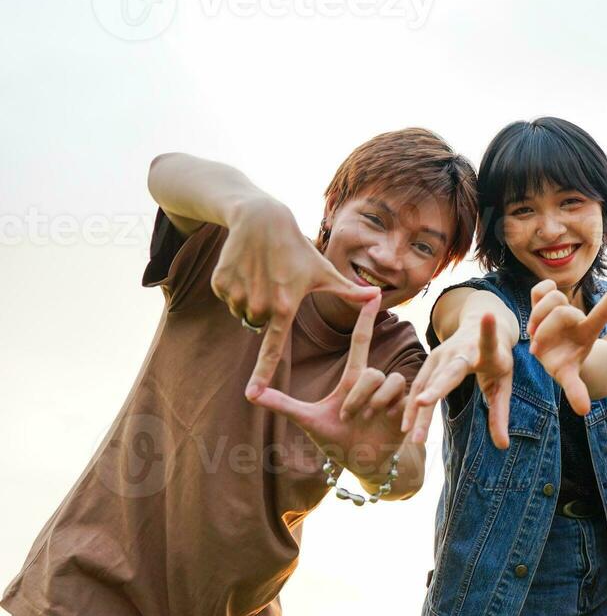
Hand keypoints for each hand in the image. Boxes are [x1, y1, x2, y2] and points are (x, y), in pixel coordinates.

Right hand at [213, 200, 379, 398]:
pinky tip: (247, 267)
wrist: (260, 220)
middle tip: (277, 284)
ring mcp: (236, 295)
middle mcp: (258, 306)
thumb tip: (377, 298)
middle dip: (268, 311)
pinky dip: (236, 287)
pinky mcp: (220, 285)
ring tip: (263, 274)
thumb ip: (348, 291)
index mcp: (285, 307)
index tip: (253, 396)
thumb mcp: (323, 271)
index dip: (263, 374)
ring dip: (252, 299)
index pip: (273, 349)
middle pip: (259, 326)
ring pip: (243, 313)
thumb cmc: (298, 248)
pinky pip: (228, 299)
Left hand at [249, 295, 402, 477]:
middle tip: (346, 417)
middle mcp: (374, 383)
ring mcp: (391, 395)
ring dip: (373, 403)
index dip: (366, 320)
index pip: (362, 342)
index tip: (373, 296)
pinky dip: (390, 408)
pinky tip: (385, 422)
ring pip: (388, 380)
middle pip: (371, 370)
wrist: (360, 463)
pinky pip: (402, 396)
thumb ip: (282, 404)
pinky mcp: (405, 408)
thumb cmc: (334, 439)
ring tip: (365, 420)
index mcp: (353, 379)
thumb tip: (250, 393)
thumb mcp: (307, 419)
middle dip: (357, 396)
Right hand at [402, 310, 514, 448]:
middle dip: (435, 389)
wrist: (478, 325)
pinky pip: (418, 384)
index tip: (489, 316)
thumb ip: (500, 414)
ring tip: (413, 436)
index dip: (488, 331)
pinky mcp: (430, 361)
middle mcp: (459, 351)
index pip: (487, 342)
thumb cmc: (496, 359)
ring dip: (419, 409)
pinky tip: (406, 425)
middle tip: (424, 405)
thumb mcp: (504, 384)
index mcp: (484, 350)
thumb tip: (503, 447)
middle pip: (447, 373)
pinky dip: (412, 405)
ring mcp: (441, 354)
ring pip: (427, 383)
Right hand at [527, 275, 606, 415]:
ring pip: (553, 297)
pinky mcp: (544, 302)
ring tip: (533, 333)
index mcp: (587, 330)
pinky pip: (542, 288)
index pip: (603, 311)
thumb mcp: (571, 378)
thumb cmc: (566, 364)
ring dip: (539, 315)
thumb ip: (577, 391)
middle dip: (547, 327)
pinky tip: (534, 308)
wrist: (557, 353)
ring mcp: (560, 308)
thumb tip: (583, 410)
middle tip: (537, 345)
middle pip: (562, 311)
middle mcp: (575, 317)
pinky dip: (540, 292)